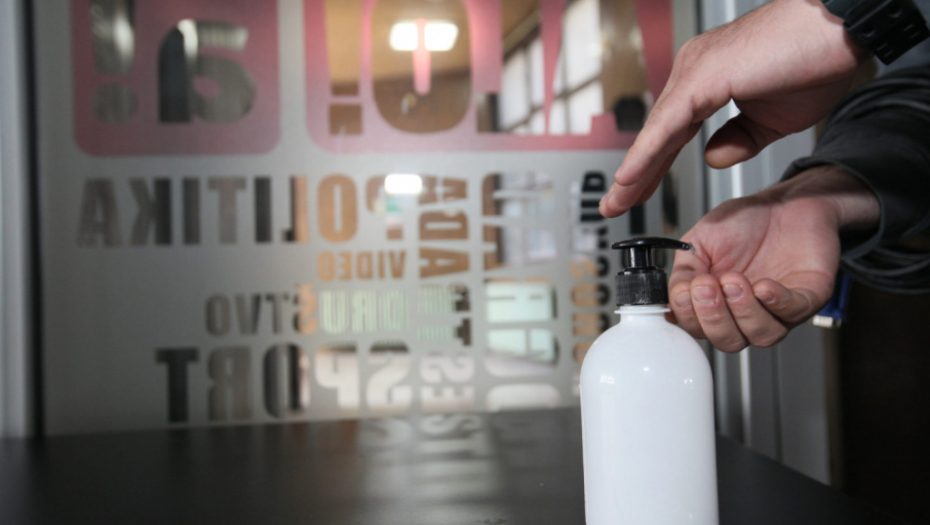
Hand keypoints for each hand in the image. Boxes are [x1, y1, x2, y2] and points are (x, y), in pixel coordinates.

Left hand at [600, 0, 867, 217]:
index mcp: (707, 78)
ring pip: (657, 132)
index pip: (671, 133)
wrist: (841, 28)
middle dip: (636, 174)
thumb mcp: (772, 120)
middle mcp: (694, 70)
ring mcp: (695, 70)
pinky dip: (647, 154)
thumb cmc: (815, 58)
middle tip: (615, 204)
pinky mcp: (703, 76)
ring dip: (635, 171)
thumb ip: (739, 140)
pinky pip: (667, 125)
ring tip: (617, 201)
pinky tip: (631, 177)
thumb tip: (713, 157)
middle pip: (657, 134)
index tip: (637, 193)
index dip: (654, 166)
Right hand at [669, 166, 878, 351]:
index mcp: (717, 303)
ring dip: (744, 312)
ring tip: (735, 281)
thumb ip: (683, 270)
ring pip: (762, 335)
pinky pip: (793, 312)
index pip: (697, 329)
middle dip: (715, 317)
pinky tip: (764, 286)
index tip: (686, 290)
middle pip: (729, 341)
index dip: (689, 316)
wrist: (783, 203)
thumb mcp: (700, 241)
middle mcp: (746, 313)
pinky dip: (777, 302)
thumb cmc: (744, 223)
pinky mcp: (808, 298)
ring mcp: (777, 310)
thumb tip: (674, 296)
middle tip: (708, 287)